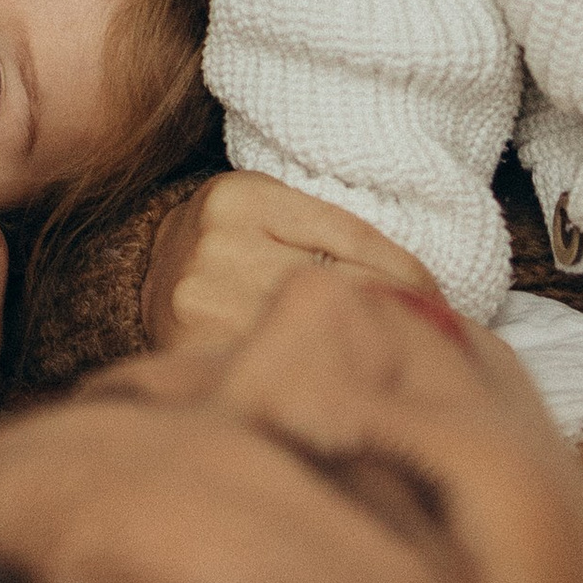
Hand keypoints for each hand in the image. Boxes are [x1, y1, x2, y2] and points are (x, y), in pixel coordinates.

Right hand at [140, 170, 445, 353]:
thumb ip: (334, 235)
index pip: (354, 240)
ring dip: (365, 352)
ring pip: (314, 332)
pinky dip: (320, 375)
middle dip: (395, 318)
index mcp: (243, 197)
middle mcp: (217, 246)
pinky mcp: (191, 350)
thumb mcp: (274, 209)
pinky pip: (279, 363)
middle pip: (340, 289)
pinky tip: (345, 384)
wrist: (140, 275)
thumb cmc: (228, 241)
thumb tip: (425, 294)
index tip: (441, 304)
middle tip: (439, 346)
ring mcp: (199, 302)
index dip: (410, 276)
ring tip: (397, 370)